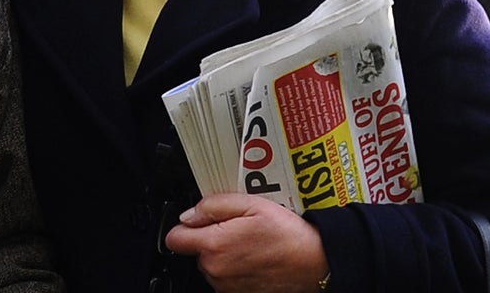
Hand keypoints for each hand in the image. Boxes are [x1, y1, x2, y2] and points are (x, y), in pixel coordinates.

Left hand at [165, 193, 327, 292]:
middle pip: (195, 251)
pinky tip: (255, 259)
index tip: (199, 221)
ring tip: (250, 243)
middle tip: (237, 228)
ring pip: (211, 266)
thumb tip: (189, 214)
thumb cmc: (287, 234)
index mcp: (215, 245)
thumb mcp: (250, 204)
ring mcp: (227, 287)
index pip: (175, 238)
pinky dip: (235, 269)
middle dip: (210, 238)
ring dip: (223, 254)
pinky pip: (226, 279)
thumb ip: (213, 206)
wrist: (315, 263)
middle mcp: (217, 270)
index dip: (185, 226)